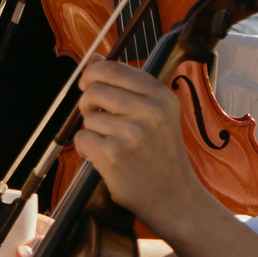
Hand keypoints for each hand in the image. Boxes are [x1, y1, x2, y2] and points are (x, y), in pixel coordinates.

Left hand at [72, 60, 203, 234]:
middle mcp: (150, 111)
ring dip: (92, 130)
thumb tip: (95, 57)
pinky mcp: (114, 155)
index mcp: (161, 95)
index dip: (93, 73)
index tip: (87, 84)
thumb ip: (126, 85)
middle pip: (95, 90)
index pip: (114, 69)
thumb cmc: (161, 154)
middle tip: (96, 118)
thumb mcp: (156, 114)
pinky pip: (82, 138)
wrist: (175, 198)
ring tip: (110, 144)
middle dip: (87, 104)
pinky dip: (86, 149)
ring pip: (88, 117)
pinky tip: (104, 158)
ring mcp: (132, 133)